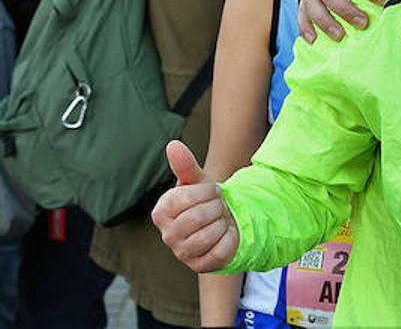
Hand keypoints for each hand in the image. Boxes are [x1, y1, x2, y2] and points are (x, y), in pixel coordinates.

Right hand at [151, 141, 238, 272]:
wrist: (222, 223)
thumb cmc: (205, 201)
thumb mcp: (197, 181)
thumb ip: (185, 164)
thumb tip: (173, 144)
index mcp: (161, 211)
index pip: (186, 198)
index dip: (207, 192)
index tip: (212, 192)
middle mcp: (167, 235)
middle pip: (198, 217)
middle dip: (216, 207)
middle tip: (218, 207)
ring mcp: (181, 253)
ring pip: (209, 235)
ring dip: (223, 222)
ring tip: (220, 220)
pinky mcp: (199, 266)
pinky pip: (221, 251)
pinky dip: (230, 239)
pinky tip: (226, 234)